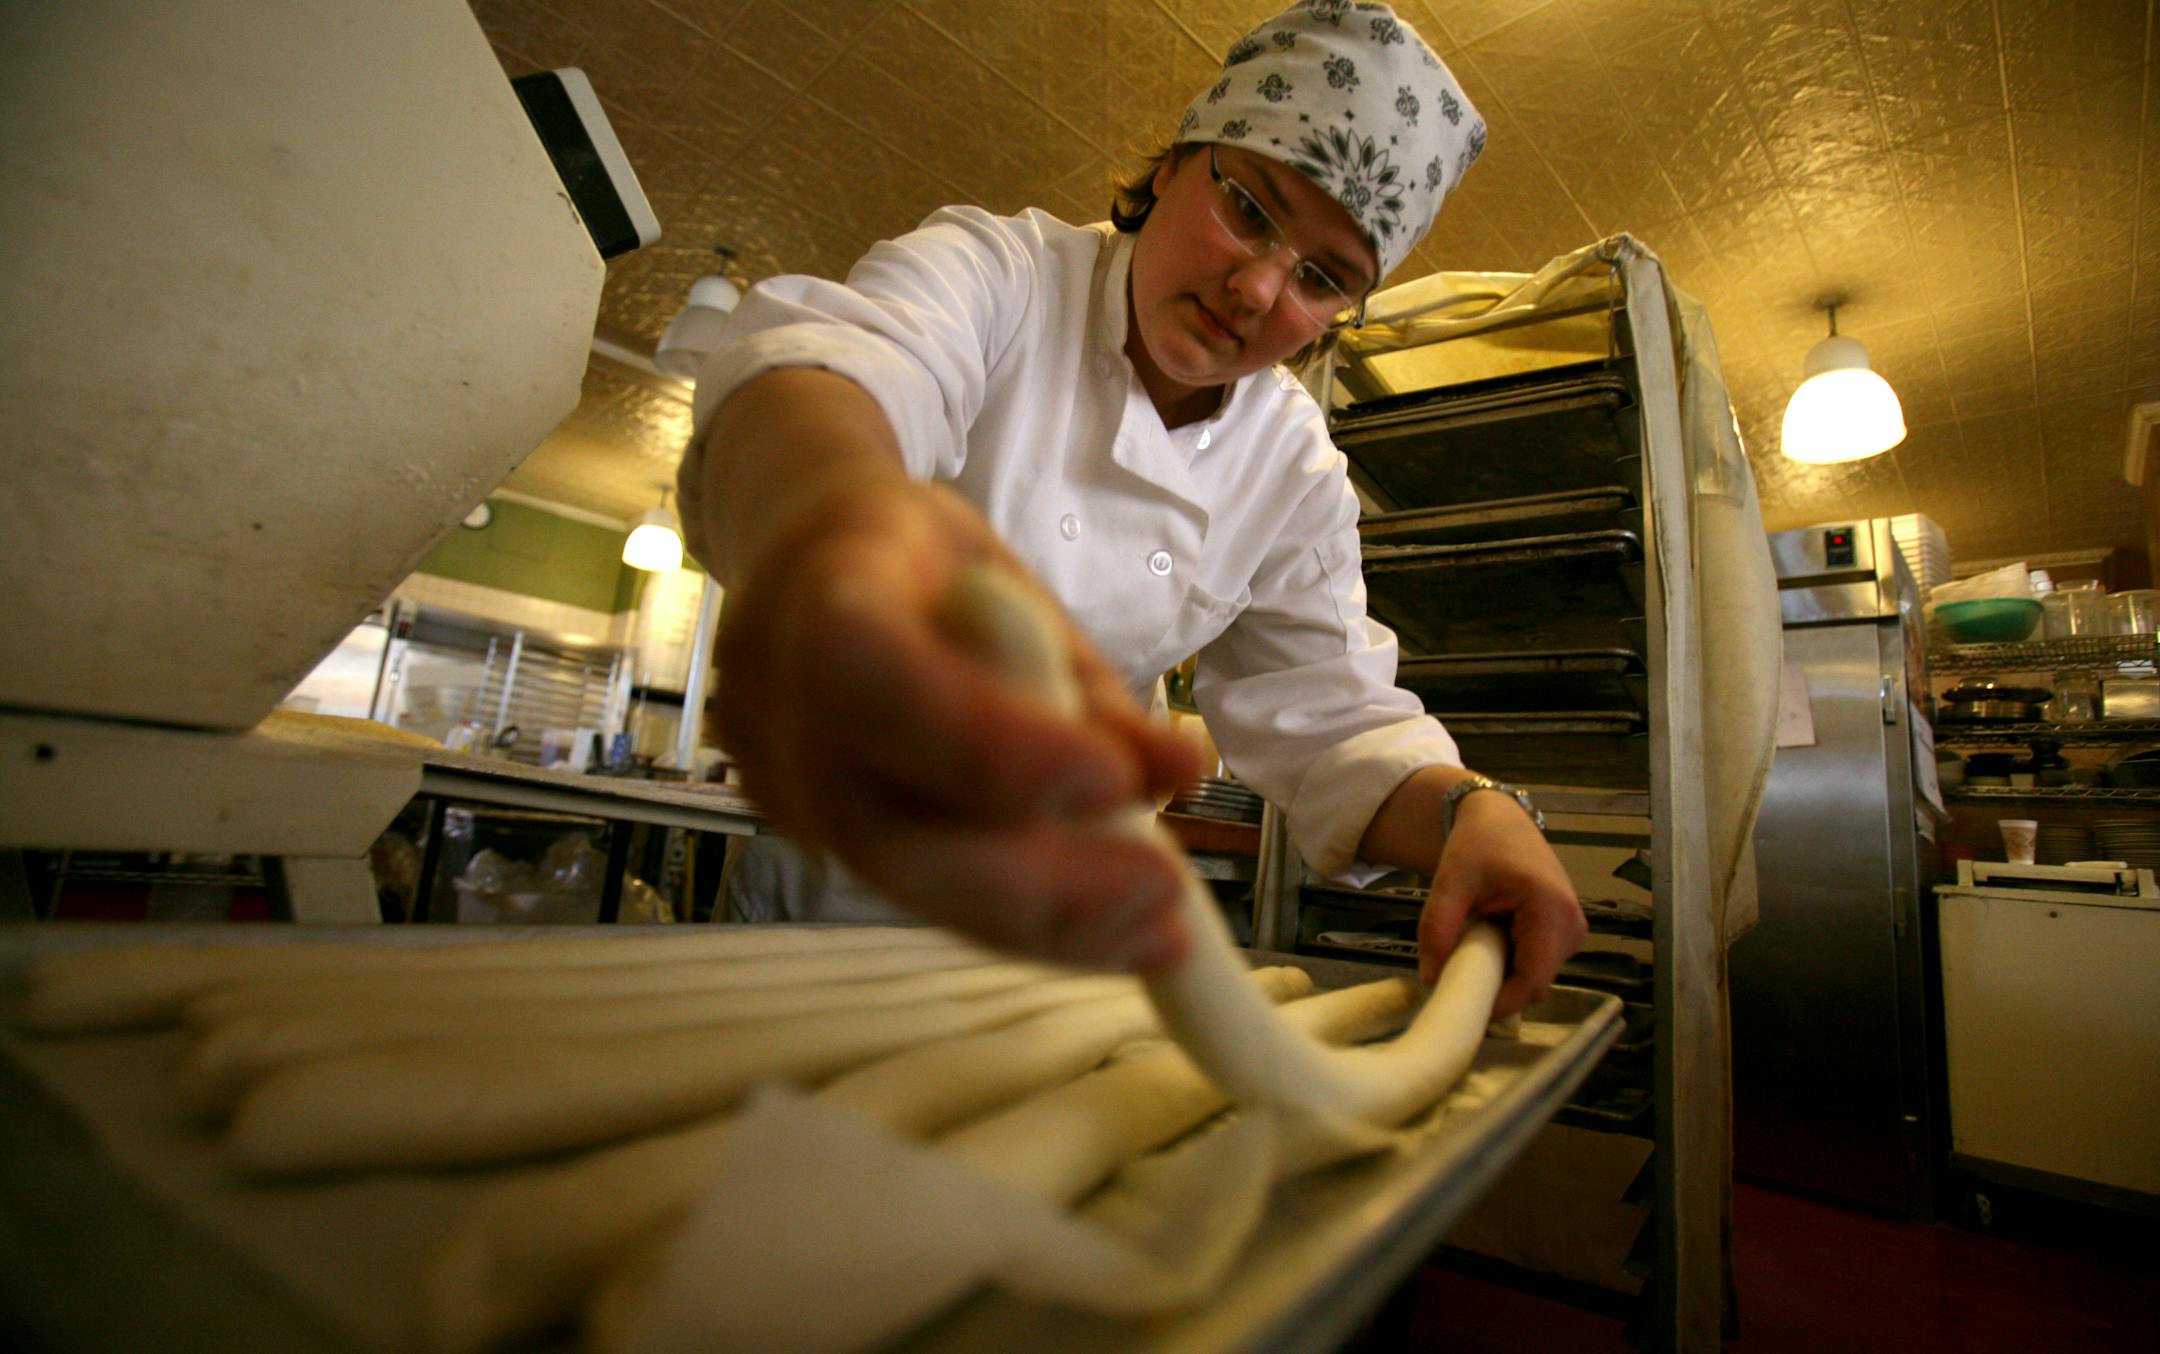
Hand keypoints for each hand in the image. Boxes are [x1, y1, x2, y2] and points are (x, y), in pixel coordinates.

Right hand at [715, 477, 1202, 971]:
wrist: (805, 564)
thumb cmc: (921, 562)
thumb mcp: (1013, 584)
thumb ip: (1082, 685)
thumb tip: (1178, 772)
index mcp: (827, 592)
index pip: (875, 677)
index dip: (984, 743)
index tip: (1111, 781)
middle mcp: (779, 705)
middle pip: (884, 830)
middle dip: (1037, 880)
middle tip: (1162, 891)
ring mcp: (778, 786)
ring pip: (903, 884)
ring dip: (1046, 924)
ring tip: (1160, 936)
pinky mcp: (808, 839)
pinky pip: (918, 892)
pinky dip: (1022, 922)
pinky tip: (1111, 934)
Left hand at [1415, 791, 1586, 1016]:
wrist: (1500, 820)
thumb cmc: (1478, 844)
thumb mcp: (1449, 882)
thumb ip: (1437, 928)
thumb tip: (1431, 979)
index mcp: (1551, 909)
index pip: (1532, 981)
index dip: (1500, 1003)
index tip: (1462, 1008)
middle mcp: (1573, 924)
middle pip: (1535, 984)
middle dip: (1496, 991)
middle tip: (1455, 982)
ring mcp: (1573, 931)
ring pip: (1535, 978)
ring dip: (1502, 977)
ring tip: (1469, 954)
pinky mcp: (1565, 934)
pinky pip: (1537, 966)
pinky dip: (1509, 965)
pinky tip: (1486, 945)